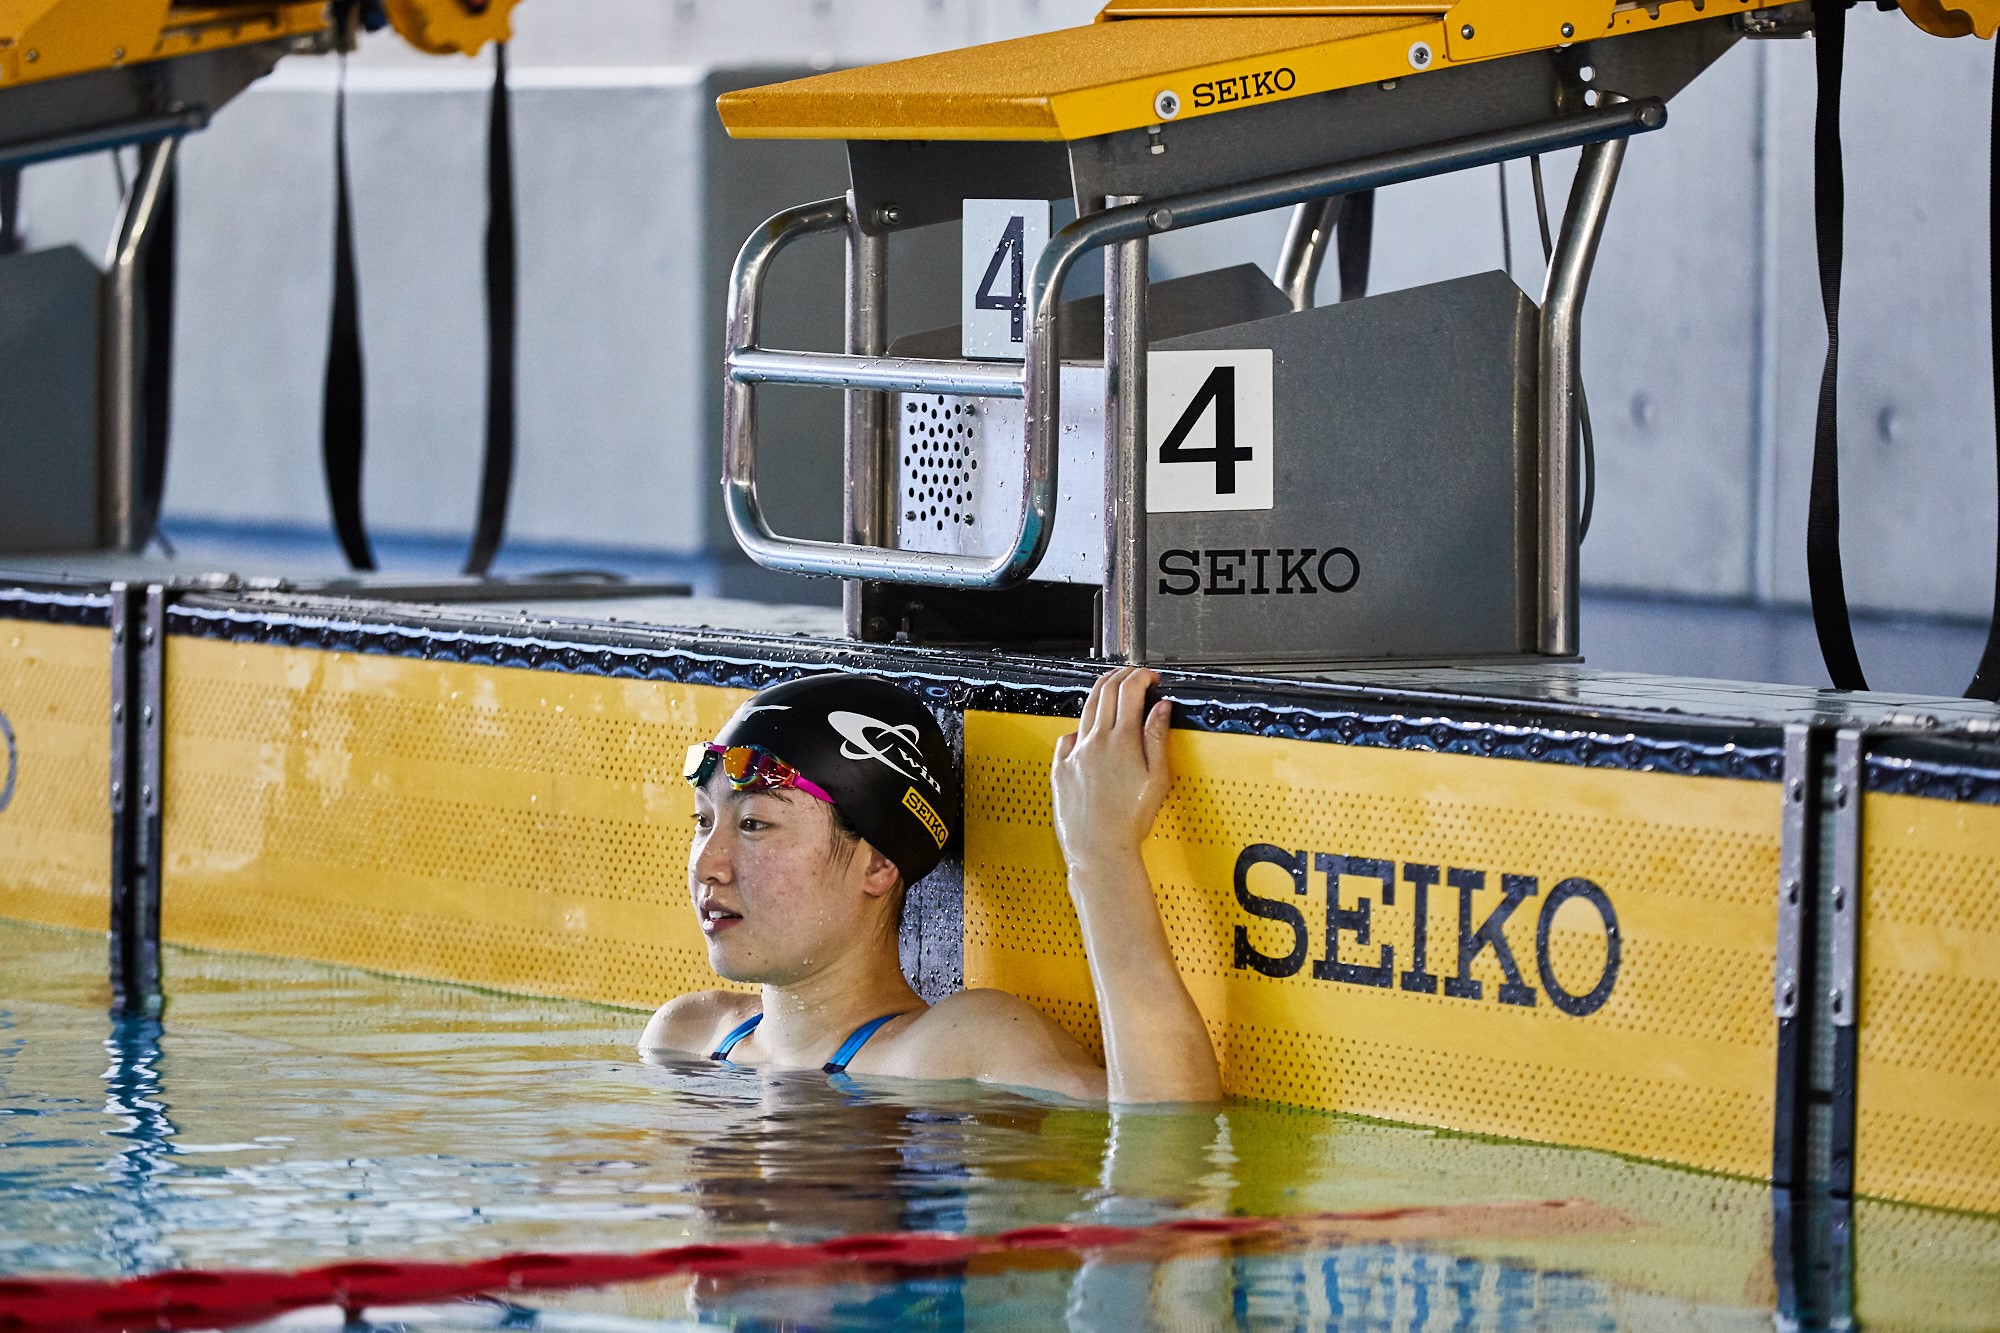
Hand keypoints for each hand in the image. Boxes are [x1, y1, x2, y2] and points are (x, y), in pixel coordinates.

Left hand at [1051, 667, 1172, 872]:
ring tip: (1111, 689)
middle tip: (1133, 676)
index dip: (1142, 677)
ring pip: (1085, 709)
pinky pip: (1067, 737)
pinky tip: (1087, 732)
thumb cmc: (1130, 821)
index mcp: (1122, 741)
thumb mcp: (1157, 779)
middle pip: (1105, 691)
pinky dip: (1080, 727)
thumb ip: (1158, 738)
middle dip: (1122, 675)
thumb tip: (1161, 708)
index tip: (1150, 678)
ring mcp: (1075, 753)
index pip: (1130, 690)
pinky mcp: (1060, 768)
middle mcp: (1095, 741)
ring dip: (1100, 692)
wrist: (1099, 849)